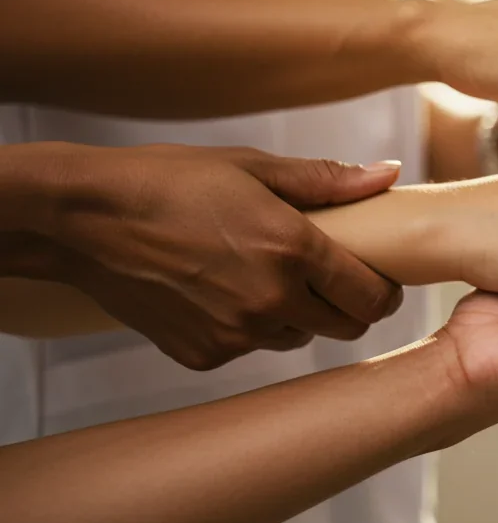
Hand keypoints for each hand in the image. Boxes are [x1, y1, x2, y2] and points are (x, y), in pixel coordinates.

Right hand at [40, 145, 403, 369]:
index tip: (379, 278)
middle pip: (346, 327)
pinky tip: (222, 291)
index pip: (372, 296)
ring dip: (298, 316)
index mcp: (293, 250)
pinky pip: (250, 349)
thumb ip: (328, 180)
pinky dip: (248, 327)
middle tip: (332, 279)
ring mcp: (235, 335)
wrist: (83, 219)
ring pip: (298, 339)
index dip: (385, 290)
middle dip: (350, 306)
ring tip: (266, 276)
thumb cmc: (170, 182)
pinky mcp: (203, 356)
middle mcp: (270, 301)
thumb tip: (389, 175)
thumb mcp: (252, 166)